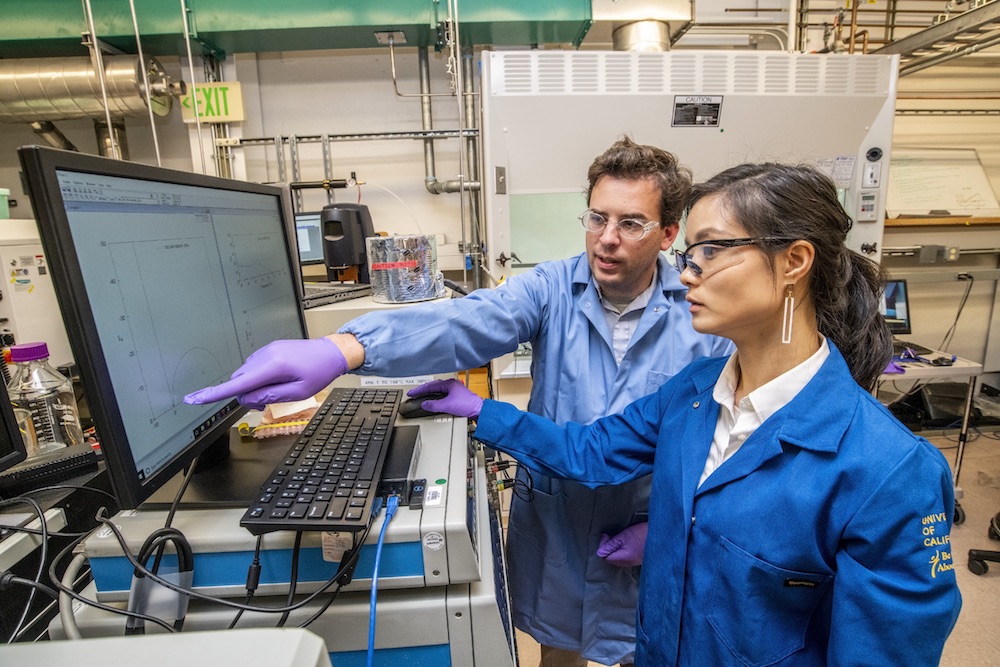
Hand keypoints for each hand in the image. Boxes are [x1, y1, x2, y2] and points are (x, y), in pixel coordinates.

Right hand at [183, 338, 348, 410]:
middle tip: (266, 403)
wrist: (331, 352)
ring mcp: (265, 351)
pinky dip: (258, 378)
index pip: (236, 384)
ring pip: (246, 375)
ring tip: (276, 390)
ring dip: (253, 387)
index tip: (193, 398)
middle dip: (247, 395)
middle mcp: (264, 355)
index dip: (213, 393)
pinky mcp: (268, 350)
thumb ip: (269, 396)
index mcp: (271, 366)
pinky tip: (276, 380)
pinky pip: (254, 367)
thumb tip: (247, 399)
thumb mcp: (297, 392)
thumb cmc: (318, 372)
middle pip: (239, 381)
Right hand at [407, 379, 482, 418]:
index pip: (430, 386)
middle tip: (414, 394)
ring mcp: (454, 391)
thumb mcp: (447, 405)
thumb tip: (425, 404)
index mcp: (448, 384)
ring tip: (420, 396)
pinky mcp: (456, 397)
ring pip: (438, 391)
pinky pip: (442, 395)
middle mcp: (451, 385)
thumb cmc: (468, 405)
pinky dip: (435, 397)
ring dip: (429, 393)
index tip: (411, 393)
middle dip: (423, 390)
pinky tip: (432, 401)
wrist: (479, 410)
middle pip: (433, 386)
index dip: (419, 390)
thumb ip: (434, 405)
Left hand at [597, 522, 647, 567]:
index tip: (607, 536)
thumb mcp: (624, 536)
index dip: (603, 546)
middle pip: (611, 559)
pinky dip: (621, 551)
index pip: (606, 557)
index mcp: (624, 559)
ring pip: (618, 559)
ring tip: (619, 538)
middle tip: (611, 536)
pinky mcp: (637, 559)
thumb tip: (600, 550)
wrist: (661, 535)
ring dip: (615, 549)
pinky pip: (624, 558)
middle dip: (608, 548)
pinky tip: (625, 543)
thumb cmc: (643, 534)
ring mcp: (634, 562)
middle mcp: (628, 564)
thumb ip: (611, 544)